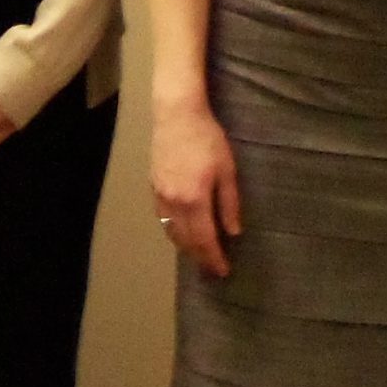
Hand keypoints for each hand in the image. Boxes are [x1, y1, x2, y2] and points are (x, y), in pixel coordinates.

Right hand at [151, 100, 240, 277]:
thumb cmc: (207, 139)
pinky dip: (173, 231)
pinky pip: (162, 219)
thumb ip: (229, 203)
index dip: (214, 258)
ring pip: (171, 232)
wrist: (177, 115)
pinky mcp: (154, 186)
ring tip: (199, 254)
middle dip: (200, 257)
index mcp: (194, 200)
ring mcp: (161, 195)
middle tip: (212, 269)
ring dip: (185, 247)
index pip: (204, 240)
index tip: (223, 271)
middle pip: (186, 241)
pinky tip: (181, 231)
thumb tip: (233, 232)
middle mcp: (174, 203)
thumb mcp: (227, 170)